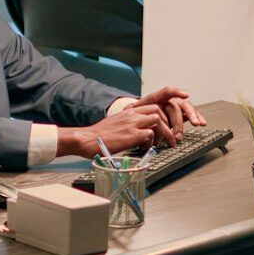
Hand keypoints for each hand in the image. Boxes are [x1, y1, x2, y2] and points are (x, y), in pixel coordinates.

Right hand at [58, 104, 174, 157]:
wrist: (86, 139)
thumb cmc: (97, 136)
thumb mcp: (114, 124)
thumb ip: (126, 124)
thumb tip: (135, 133)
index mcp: (127, 111)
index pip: (151, 105)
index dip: (161, 114)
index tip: (164, 124)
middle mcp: (131, 115)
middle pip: (158, 110)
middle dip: (166, 122)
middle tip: (168, 135)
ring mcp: (132, 124)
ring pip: (157, 120)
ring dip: (162, 133)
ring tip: (162, 144)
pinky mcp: (132, 135)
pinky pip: (150, 135)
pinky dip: (151, 143)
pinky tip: (145, 148)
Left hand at [129, 86, 205, 132]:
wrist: (134, 121)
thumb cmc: (133, 116)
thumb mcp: (131, 114)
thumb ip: (139, 117)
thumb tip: (147, 124)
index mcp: (154, 99)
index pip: (165, 92)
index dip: (175, 92)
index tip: (185, 95)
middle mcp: (165, 102)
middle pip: (177, 105)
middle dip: (183, 115)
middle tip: (186, 126)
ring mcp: (173, 108)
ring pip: (185, 108)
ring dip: (192, 116)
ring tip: (197, 124)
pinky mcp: (177, 116)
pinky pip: (188, 115)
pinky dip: (196, 118)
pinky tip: (202, 122)